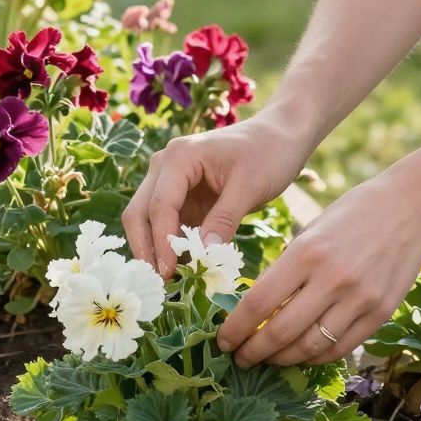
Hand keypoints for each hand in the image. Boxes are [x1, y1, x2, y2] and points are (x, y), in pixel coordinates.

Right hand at [122, 112, 307, 279]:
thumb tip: (204, 256)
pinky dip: (171, 246)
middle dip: (147, 248)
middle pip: (140, 213)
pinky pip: (167, 225)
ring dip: (155, 250)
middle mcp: (165, 167)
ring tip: (171, 282)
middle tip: (161, 283)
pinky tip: (183, 269)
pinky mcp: (181, 197)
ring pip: (147, 221)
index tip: (169, 272)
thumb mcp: (250, 187)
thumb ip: (225, 220)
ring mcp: (170, 182)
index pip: (159, 205)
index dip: (161, 242)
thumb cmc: (268, 153)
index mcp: (179, 157)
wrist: (280, 136)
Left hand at [216, 167, 420, 367]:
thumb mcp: (311, 231)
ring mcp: (359, 300)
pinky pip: (340, 348)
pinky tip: (302, 354)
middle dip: (253, 352)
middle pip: (280, 333)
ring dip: (283, 360)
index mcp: (307, 253)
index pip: (259, 304)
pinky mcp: (380, 314)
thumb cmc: (354, 213)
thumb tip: (257, 309)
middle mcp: (332, 280)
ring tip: (268, 359)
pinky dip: (316, 357)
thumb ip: (288, 269)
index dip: (234, 329)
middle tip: (240, 358)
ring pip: (310, 348)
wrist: (412, 207)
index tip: (222, 340)